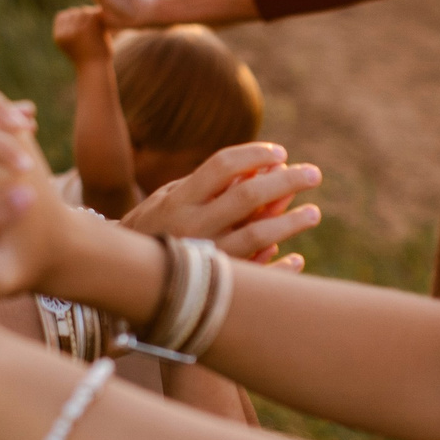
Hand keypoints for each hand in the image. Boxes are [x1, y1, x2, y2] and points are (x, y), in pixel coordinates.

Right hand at [52, 3, 113, 67]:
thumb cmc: (88, 59)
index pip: (61, 16)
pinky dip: (98, 20)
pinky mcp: (86, 27)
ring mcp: (74, 29)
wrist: (96, 70)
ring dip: (91, 18)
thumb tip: (80, 10)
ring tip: (97, 30)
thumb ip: (71, 29)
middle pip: (72, 12)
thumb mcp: (73, 45)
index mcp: (58, 36)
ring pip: (82, 11)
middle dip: (83, 17)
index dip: (72, 19)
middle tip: (93, 30)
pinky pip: (92, 14)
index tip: (82, 29)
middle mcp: (63, 32)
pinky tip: (102, 30)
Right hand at [124, 143, 321, 262]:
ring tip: (313, 214)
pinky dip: (280, 269)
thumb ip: (212, 184)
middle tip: (313, 174)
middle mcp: (191, 226)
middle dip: (286, 181)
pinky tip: (296, 258)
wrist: (126, 279)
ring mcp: (203, 258)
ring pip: (258, 235)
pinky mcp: (212, 286)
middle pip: (247, 196)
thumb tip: (263, 167)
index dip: (254, 154)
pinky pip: (256, 277)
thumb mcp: (173, 197)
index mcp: (179, 200)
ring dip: (291, 222)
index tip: (280, 153)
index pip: (222, 165)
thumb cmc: (155, 228)